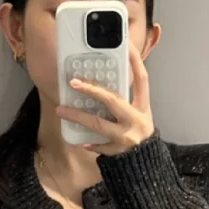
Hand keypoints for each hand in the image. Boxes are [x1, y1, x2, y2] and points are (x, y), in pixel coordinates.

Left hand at [56, 40, 154, 155]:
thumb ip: (127, 101)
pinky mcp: (118, 152)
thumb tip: (103, 85)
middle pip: (112, 100)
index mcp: (144, 107)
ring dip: (78, 117)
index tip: (124, 43)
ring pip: (98, 124)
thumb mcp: (140, 115)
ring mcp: (126, 137)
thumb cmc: (140, 135)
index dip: (134, 60)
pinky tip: (81, 142)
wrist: (147, 165)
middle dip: (92, 90)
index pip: (141, 78)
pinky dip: (91, 144)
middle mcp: (136, 120)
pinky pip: (99, 145)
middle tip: (73, 82)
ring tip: (61, 110)